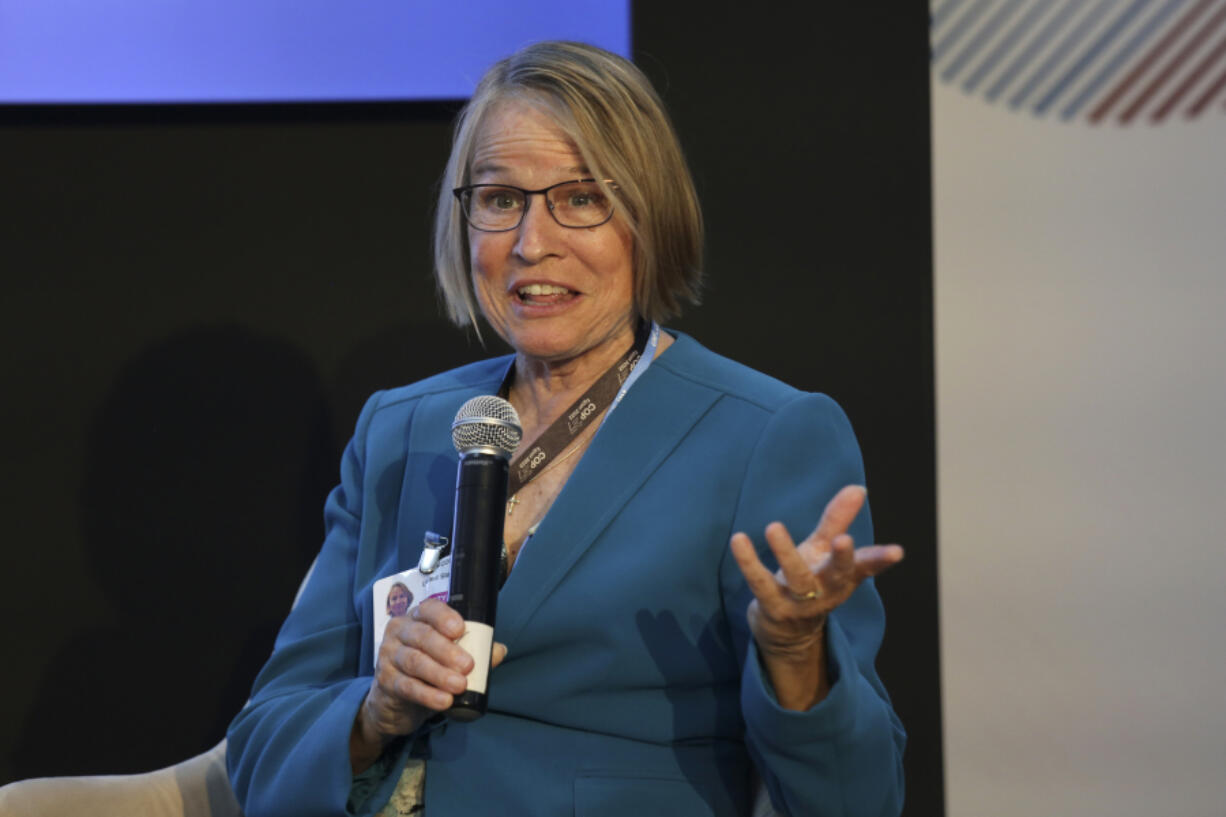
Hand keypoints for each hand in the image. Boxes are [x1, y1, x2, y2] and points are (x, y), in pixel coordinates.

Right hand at [350, 599, 507, 771]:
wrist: (396, 701)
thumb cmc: (426, 670)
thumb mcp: (448, 658)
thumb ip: (474, 650)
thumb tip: (499, 650)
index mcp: (417, 618)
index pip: (429, 609)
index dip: (444, 617)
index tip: (460, 629)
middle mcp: (400, 632)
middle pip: (422, 636)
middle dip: (447, 651)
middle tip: (468, 665)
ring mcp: (389, 656)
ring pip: (414, 661)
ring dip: (439, 674)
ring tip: (459, 685)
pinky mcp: (386, 681)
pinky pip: (407, 686)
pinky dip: (427, 694)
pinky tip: (443, 701)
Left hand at [729, 485, 902, 707]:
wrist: (785, 631)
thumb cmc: (810, 581)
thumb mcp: (823, 550)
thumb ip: (837, 520)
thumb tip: (858, 488)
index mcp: (842, 577)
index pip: (866, 567)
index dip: (881, 559)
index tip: (896, 552)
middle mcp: (825, 591)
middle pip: (836, 575)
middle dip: (841, 559)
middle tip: (843, 538)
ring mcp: (799, 602)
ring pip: (796, 579)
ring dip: (786, 553)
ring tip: (774, 527)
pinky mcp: (772, 607)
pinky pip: (760, 584)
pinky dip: (749, 563)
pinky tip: (739, 540)